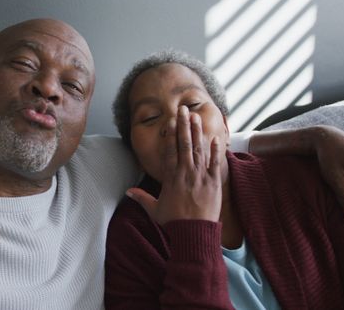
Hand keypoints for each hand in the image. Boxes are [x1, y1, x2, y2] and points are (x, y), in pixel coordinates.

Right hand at [127, 106, 223, 224]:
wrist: (194, 233)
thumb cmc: (174, 222)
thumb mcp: (155, 209)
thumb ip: (142, 198)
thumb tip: (128, 192)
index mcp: (171, 177)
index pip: (169, 151)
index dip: (170, 134)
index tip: (170, 121)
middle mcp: (186, 173)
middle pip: (184, 144)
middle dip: (183, 125)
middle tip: (183, 110)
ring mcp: (201, 176)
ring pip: (199, 149)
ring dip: (198, 132)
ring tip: (196, 117)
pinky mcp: (214, 183)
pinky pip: (216, 163)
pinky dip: (216, 150)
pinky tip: (215, 138)